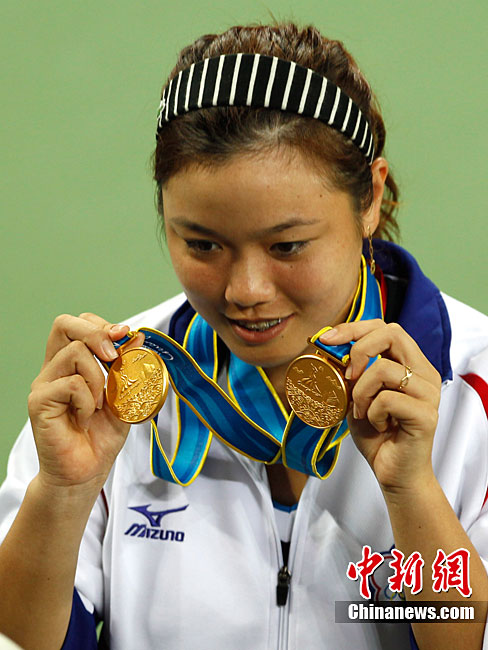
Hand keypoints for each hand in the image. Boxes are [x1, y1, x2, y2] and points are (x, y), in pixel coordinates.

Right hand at [28, 313, 143, 490]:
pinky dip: (88, 399)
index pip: (77, 323)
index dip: (101, 324)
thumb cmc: (101, 435)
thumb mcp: (124, 396)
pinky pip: (71, 384)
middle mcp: (54, 368)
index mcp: (71, 363)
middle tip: (114, 357)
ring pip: (75, 352)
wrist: (86, 472)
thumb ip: (129, 367)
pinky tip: (87, 417)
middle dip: (97, 333)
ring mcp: (44, 383)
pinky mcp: (39, 402)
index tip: (124, 335)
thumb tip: (137, 337)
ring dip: (99, 377)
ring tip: (99, 404)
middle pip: (65, 324)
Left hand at [320, 320, 440, 490]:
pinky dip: (372, 413)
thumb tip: (326, 348)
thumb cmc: (377, 434)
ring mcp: (428, 392)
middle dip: (358, 349)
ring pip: (383, 369)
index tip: (325, 339)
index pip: (385, 328)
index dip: (353, 328)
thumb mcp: (356, 396)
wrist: (393, 473)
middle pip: (392, 333)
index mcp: (411, 364)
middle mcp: (424, 373)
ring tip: (362, 412)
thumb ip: (349, 373)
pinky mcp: (426, 414)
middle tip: (347, 375)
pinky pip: (387, 399)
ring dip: (361, 392)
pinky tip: (378, 425)